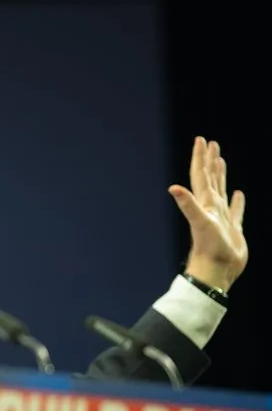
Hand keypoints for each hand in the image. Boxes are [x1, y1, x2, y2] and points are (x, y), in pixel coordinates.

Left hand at [168, 136, 246, 291]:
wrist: (216, 271)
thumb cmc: (208, 248)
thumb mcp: (199, 221)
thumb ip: (187, 204)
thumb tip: (172, 187)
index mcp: (204, 203)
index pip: (201, 175)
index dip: (200, 157)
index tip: (201, 140)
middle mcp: (210, 207)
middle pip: (210, 178)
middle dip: (209, 160)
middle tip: (211, 143)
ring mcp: (221, 218)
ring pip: (221, 190)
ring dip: (220, 175)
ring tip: (220, 161)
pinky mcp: (232, 229)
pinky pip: (236, 211)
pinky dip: (237, 201)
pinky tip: (238, 194)